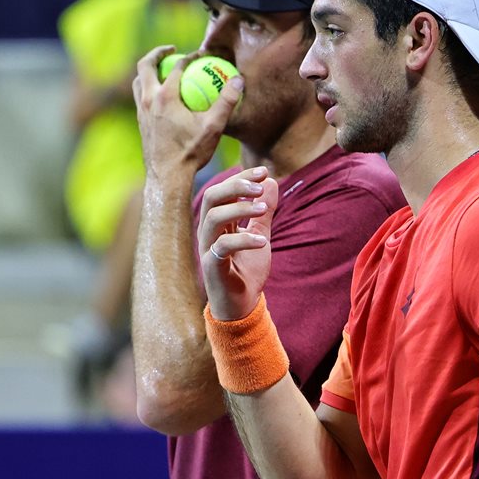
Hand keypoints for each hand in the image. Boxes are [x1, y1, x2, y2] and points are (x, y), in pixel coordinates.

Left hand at [132, 45, 242, 181]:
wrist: (168, 177)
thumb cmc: (191, 152)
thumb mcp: (214, 126)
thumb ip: (227, 101)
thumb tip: (239, 80)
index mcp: (165, 96)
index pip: (177, 66)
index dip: (190, 57)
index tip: (200, 55)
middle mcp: (148, 100)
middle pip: (145, 65)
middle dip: (157, 53)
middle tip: (171, 49)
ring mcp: (141, 112)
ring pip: (138, 81)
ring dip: (148, 71)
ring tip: (162, 69)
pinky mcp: (140, 123)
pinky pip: (140, 98)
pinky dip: (148, 88)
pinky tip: (162, 96)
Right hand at [197, 167, 277, 320]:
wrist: (242, 306)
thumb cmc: (247, 272)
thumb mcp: (261, 236)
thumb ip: (264, 212)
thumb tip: (271, 181)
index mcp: (219, 222)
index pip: (223, 190)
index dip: (242, 178)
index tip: (264, 171)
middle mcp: (208, 232)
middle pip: (211, 197)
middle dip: (235, 186)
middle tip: (259, 186)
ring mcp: (207, 249)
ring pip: (213, 217)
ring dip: (239, 208)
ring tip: (262, 208)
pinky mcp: (211, 267)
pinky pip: (222, 247)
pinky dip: (243, 239)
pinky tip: (262, 241)